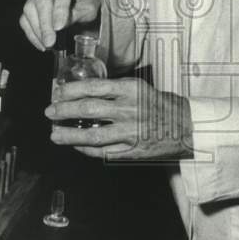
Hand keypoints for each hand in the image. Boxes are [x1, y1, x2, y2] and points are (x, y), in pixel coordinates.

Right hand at [19, 0, 101, 49]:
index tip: (59, 27)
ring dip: (37, 29)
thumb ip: (76, 14)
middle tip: (50, 42)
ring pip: (30, 7)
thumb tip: (58, 27)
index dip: (60, 10)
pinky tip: (40, 43)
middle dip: (46, 24)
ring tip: (47, 44)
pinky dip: (31, 32)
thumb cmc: (88, 1)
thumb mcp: (90, 8)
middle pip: (44, 0)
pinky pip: (25, 17)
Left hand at [45, 77, 193, 160]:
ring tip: (55, 134)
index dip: (71, 90)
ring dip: (70, 136)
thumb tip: (83, 93)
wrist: (188, 126)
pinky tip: (77, 147)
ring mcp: (131, 132)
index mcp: (131, 90)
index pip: (94, 87)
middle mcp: (129, 110)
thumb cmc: (162, 105)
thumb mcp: (140, 89)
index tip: (58, 92)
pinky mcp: (132, 151)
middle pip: (88, 110)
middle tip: (50, 112)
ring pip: (93, 135)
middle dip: (64, 111)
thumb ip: (115, 91)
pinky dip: (87, 150)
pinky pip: (104, 152)